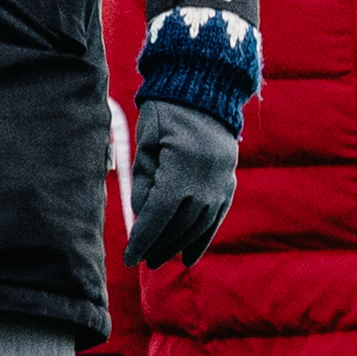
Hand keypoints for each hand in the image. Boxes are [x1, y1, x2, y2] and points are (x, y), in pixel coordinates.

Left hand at [126, 95, 242, 271]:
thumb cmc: (165, 116)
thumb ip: (143, 184)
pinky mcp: (228, 184)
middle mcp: (205, 182)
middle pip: (179, 226)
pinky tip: (188, 256)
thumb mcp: (145, 146)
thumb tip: (141, 218)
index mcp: (180, 170)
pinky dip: (202, 239)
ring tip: (159, 260)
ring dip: (178, 246)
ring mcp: (221, 185)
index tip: (128, 258)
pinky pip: (216, 218)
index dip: (142, 240)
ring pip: (199, 226)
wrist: (204, 94)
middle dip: (159, 246)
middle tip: (142, 261)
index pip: (158, 216)